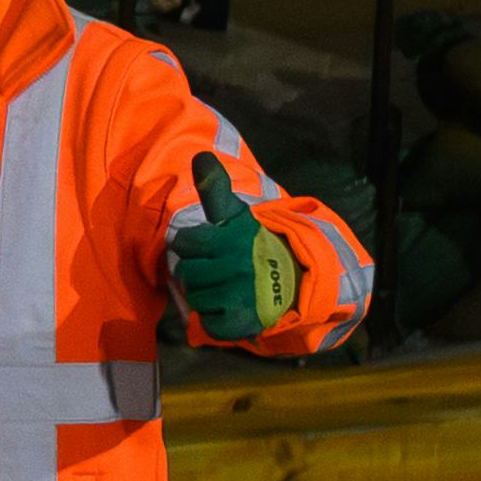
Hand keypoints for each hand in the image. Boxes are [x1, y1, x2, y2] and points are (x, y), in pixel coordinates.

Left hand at [167, 154, 297, 345]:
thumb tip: (201, 156)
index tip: (210, 246)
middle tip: (221, 269)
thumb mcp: (237, 215)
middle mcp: (239, 265)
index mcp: (234, 237)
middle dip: (198, 272)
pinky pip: (209, 324)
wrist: (296, 279)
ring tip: (228, 287)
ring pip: (195, 298)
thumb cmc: (254, 245)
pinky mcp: (245, 322)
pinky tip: (232, 308)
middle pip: (186, 273)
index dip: (193, 245)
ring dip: (207, 296)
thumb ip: (215, 188)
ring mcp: (243, 295)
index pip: (183, 243)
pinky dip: (215, 320)